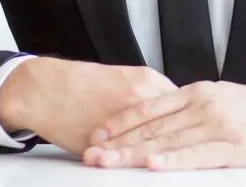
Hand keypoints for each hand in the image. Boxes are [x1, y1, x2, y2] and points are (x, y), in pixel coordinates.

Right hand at [0, 57, 176, 155]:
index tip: (198, 135)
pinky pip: (127, 155)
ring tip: (167, 166)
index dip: (190, 125)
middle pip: (171, 128)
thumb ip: (149, 95)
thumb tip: (173, 114)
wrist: (47, 89)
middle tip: (191, 156)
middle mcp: (139, 99)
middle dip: (182, 145)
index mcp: (147, 81)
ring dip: (160, 157)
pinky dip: (136, 162)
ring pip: (150, 145)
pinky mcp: (105, 141)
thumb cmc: (83, 84)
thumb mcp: (124, 77)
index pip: (182, 108)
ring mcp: (122, 121)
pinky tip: (143, 169)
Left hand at [82, 81, 245, 169]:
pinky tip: (154, 165)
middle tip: (91, 153)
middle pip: (153, 126)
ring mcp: (218, 126)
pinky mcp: (234, 147)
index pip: (151, 106)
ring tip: (109, 162)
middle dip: (119, 142)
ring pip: (168, 142)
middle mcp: (204, 106)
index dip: (122, 121)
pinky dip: (174, 160)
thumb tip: (161, 118)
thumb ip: (193, 107)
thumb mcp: (223, 98)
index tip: (98, 133)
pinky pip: (198, 155)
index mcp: (199, 93)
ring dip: (135, 154)